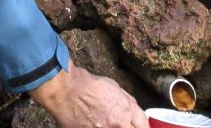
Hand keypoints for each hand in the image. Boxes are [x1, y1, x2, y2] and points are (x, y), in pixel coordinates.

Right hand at [29, 65, 147, 127]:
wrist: (65, 91)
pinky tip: (97, 124)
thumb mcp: (117, 89)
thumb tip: (139, 115)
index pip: (143, 127)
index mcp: (124, 113)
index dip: (144, 127)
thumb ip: (130, 105)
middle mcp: (115, 126)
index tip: (141, 126)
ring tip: (107, 122)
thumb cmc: (90, 86)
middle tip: (124, 124)